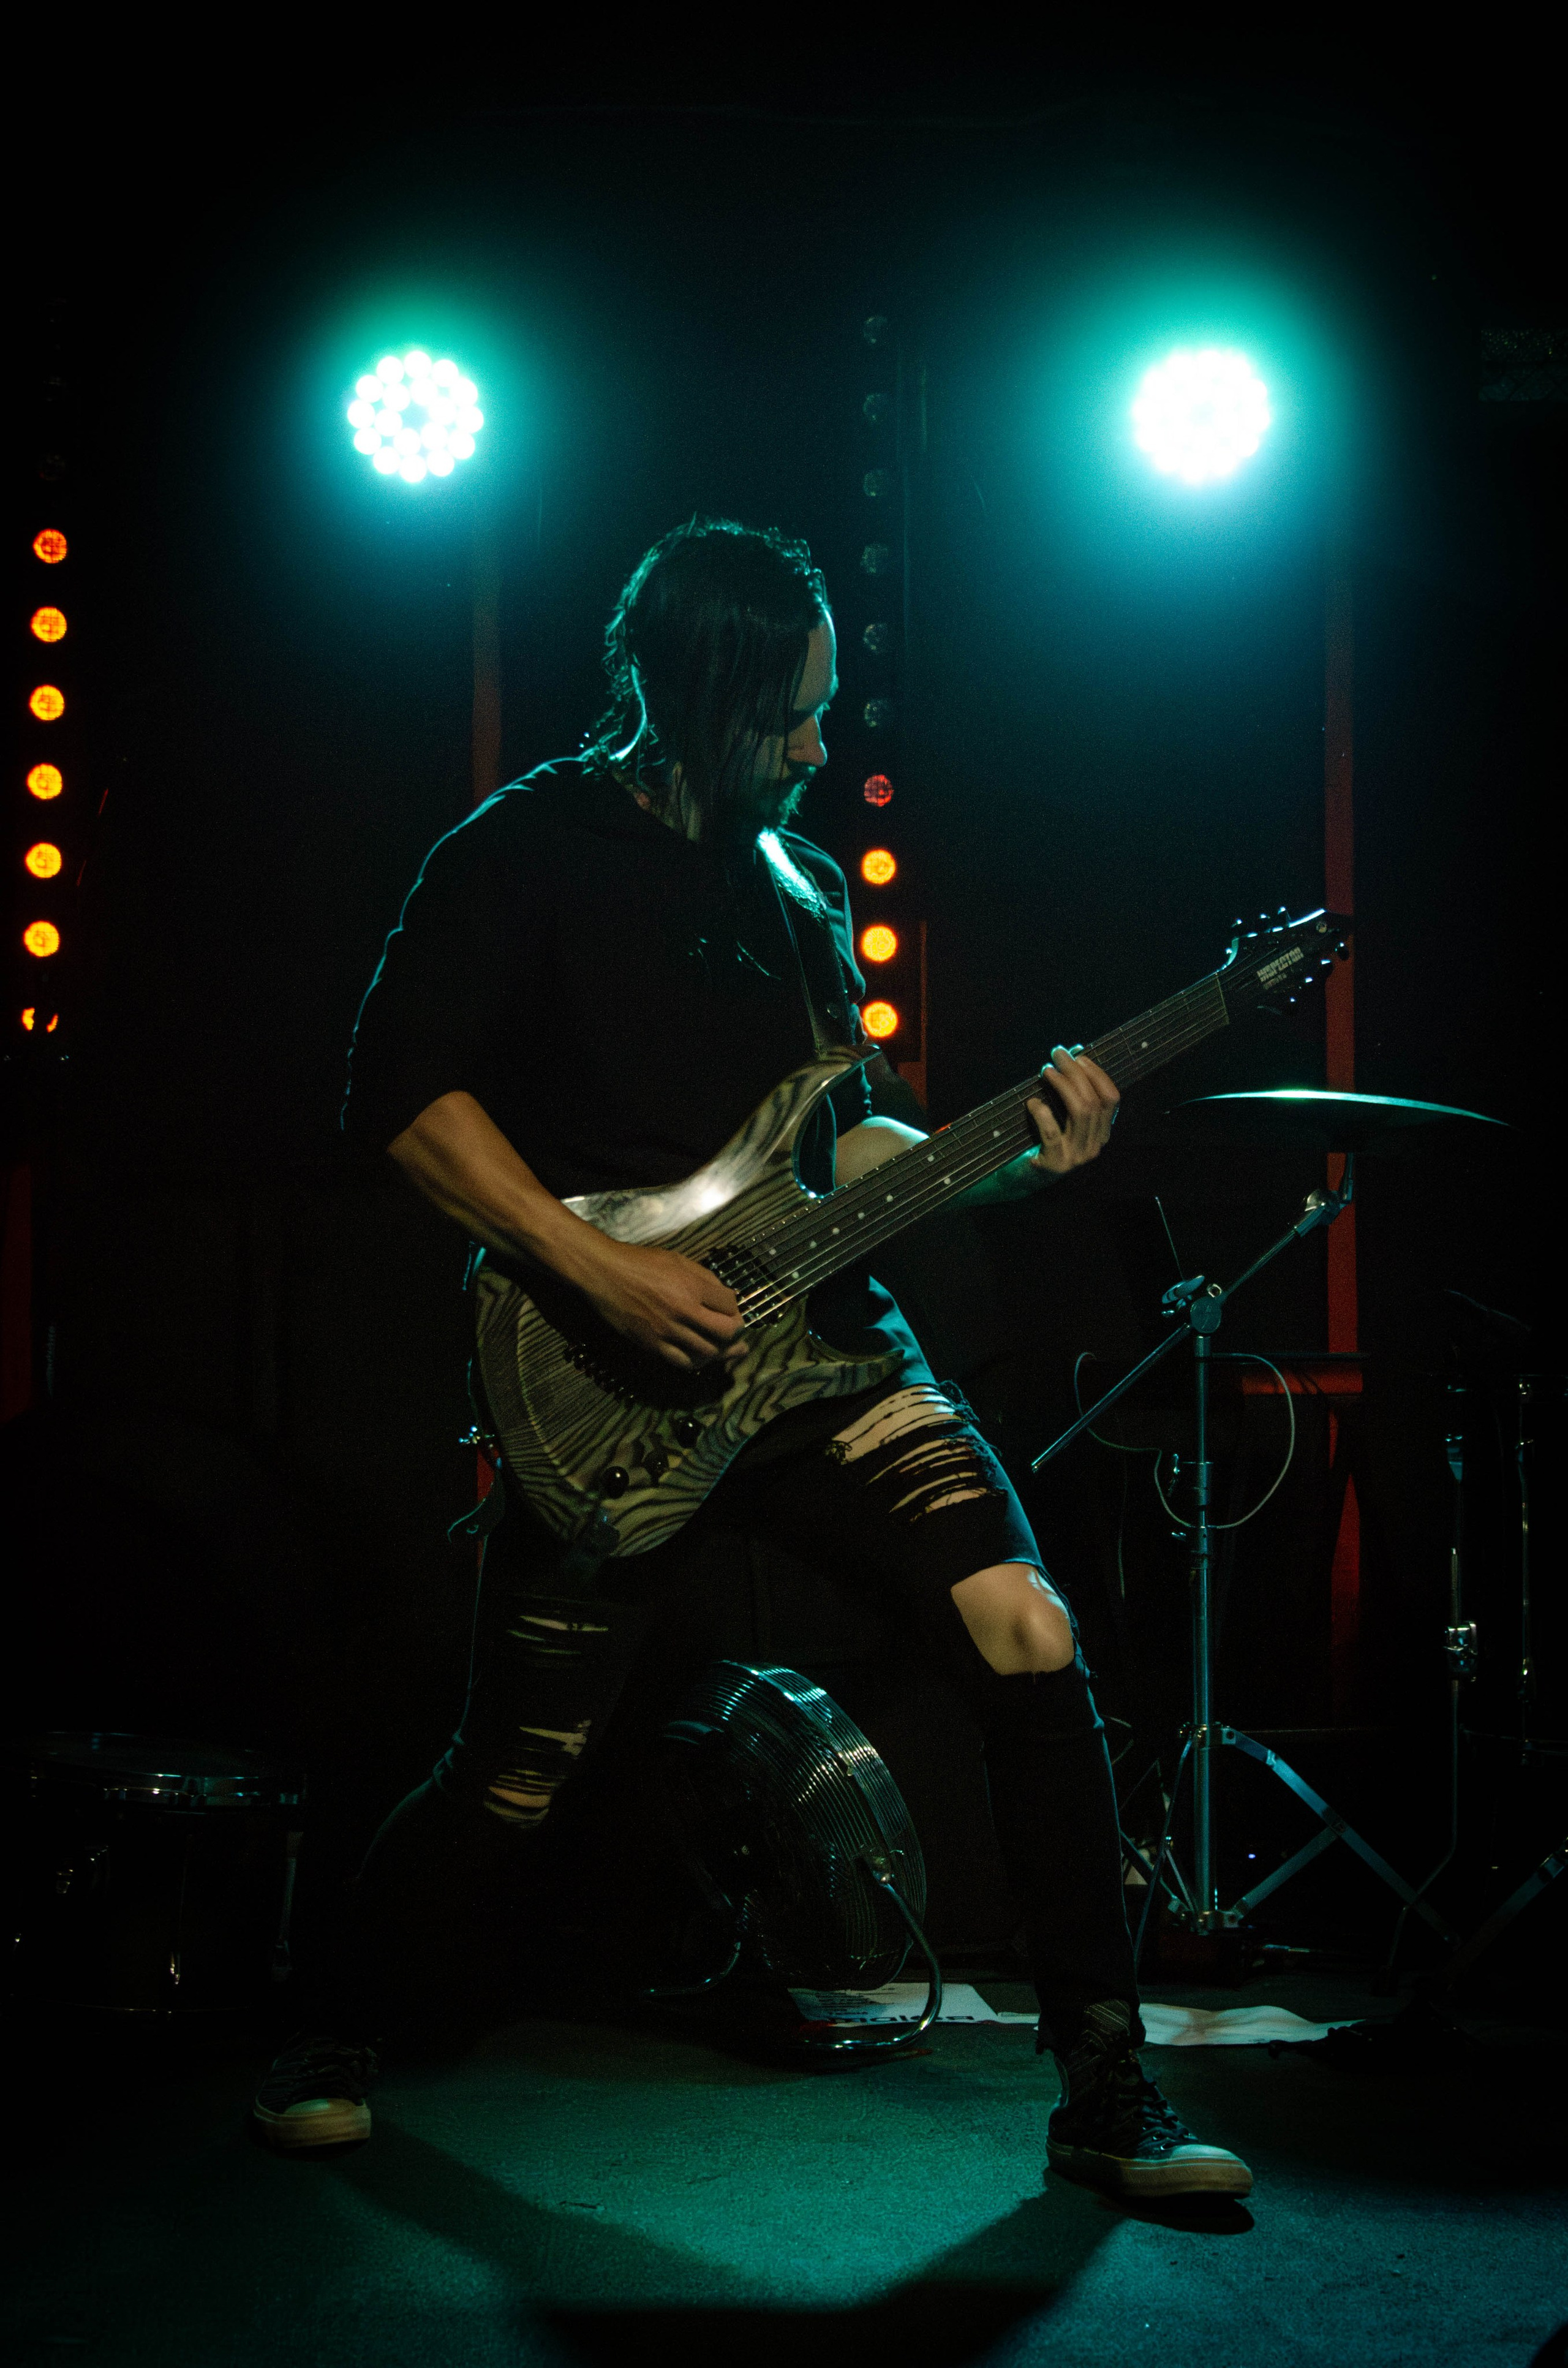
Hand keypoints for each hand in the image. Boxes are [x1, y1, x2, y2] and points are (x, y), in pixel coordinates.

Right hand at [581, 1239, 744, 1372]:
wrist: (605, 1274)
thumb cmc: (641, 1262)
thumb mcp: (678, 1260)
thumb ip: (705, 1278)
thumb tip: (726, 1296)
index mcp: (692, 1286)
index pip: (731, 1305)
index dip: (735, 1307)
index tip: (731, 1308)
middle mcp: (683, 1311)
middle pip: (726, 1332)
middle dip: (735, 1332)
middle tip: (734, 1331)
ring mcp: (667, 1331)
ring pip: (708, 1352)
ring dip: (721, 1351)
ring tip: (725, 1348)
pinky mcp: (652, 1345)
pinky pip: (683, 1362)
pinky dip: (697, 1362)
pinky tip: (701, 1357)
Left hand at [1024, 1046, 1119, 1178]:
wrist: (1025, 1177)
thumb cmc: (1042, 1139)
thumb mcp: (1061, 1115)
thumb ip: (1070, 1090)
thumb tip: (1072, 1053)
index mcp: (1101, 1132)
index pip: (1111, 1098)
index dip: (1097, 1074)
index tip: (1079, 1057)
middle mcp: (1094, 1145)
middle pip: (1093, 1101)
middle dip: (1075, 1073)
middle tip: (1057, 1054)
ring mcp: (1077, 1156)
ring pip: (1080, 1112)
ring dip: (1062, 1086)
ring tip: (1046, 1070)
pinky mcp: (1056, 1163)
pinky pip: (1053, 1133)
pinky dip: (1042, 1113)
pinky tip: (1032, 1102)